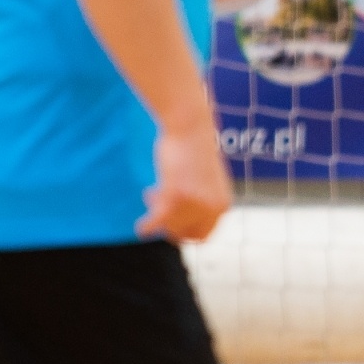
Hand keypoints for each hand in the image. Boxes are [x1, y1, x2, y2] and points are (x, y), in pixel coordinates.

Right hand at [137, 117, 231, 241]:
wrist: (190, 127)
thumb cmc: (194, 150)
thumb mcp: (206, 181)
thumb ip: (201, 202)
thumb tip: (182, 224)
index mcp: (222, 205)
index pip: (202, 236)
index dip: (183, 230)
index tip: (170, 220)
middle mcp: (212, 208)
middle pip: (183, 233)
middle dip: (168, 221)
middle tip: (155, 197)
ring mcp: (195, 203)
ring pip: (169, 226)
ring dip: (157, 214)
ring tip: (151, 192)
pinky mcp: (176, 194)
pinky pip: (157, 220)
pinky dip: (147, 227)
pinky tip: (140, 228)